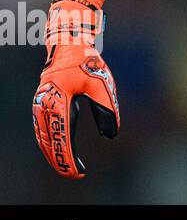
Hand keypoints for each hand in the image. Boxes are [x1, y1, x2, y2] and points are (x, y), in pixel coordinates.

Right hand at [32, 0, 119, 178]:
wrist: (69, 44)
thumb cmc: (87, 62)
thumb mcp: (101, 84)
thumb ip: (107, 109)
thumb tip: (112, 134)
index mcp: (58, 100)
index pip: (63, 136)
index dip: (70, 157)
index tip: (78, 171)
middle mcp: (45, 104)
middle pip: (49, 140)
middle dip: (60, 160)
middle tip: (74, 175)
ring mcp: (40, 103)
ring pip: (43, 136)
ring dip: (53, 153)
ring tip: (67, 167)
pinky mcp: (42, 102)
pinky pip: (42, 128)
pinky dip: (49, 142)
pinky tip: (57, 151)